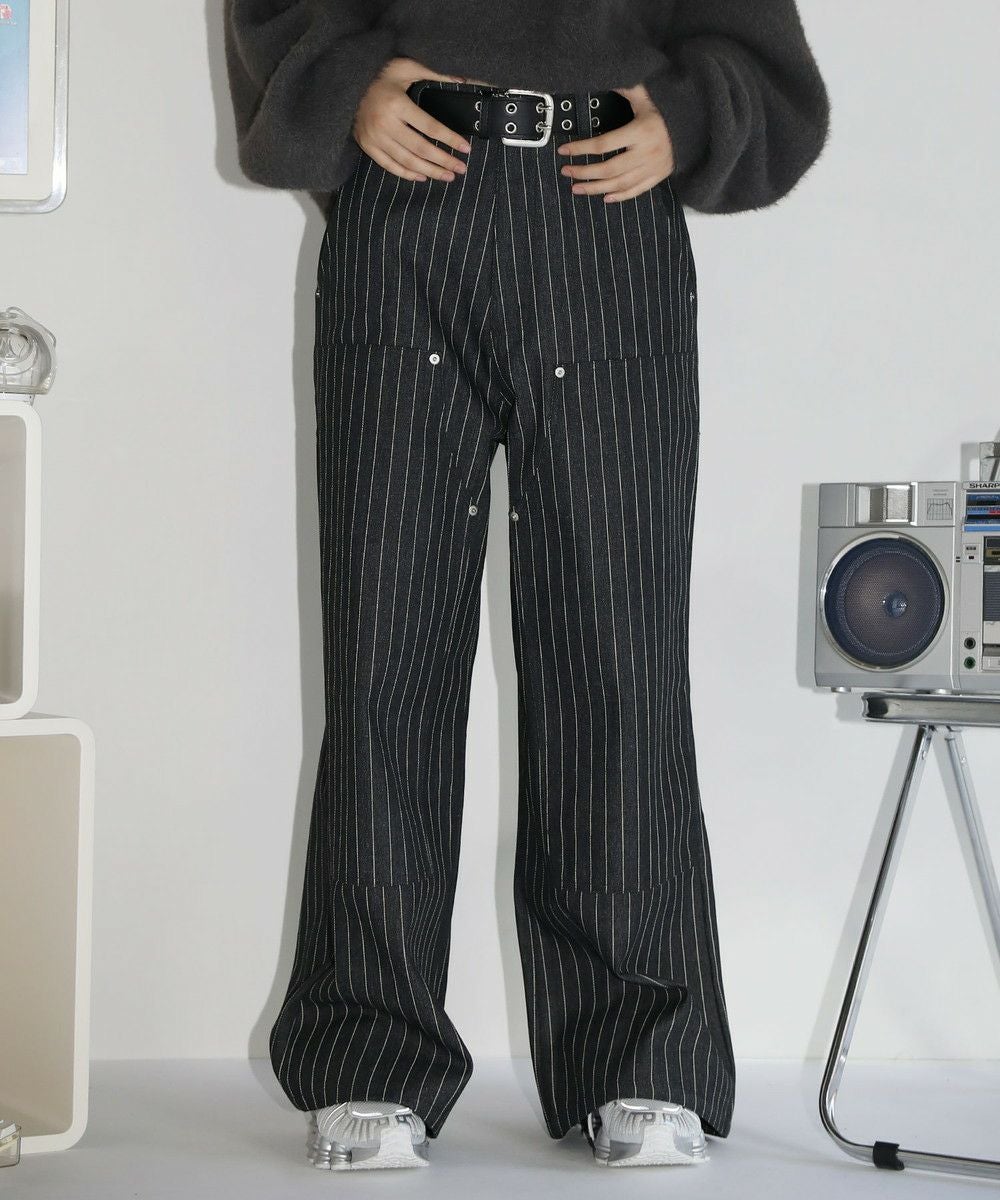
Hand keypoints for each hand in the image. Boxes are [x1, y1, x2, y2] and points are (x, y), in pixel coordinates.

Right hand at [353, 58, 472, 181]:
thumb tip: (463, 79)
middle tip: (461, 169)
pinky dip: (407, 174)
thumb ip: (433, 73)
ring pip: (407, 162)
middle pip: (421, 149)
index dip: (450, 139)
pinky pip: (390, 166)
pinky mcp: (367, 146)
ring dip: (430, 172)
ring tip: (448, 176)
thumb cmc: (381, 74)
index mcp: (397, 104)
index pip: (430, 127)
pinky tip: (423, 177)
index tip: (466, 148)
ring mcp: (375, 138)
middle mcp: (385, 124)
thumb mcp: (406, 67)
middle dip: (444, 161)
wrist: (347, 83)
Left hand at [556, 83, 675, 202]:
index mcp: (640, 132)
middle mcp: (646, 153)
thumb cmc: (667, 108)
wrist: (696, 124)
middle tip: (566, 172)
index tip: (564, 150)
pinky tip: (604, 197)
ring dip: (595, 189)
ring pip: (619, 184)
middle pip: (608, 169)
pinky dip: (620, 196)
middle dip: (585, 172)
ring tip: (577, 188)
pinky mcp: (658, 177)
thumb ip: (626, 89)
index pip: (603, 145)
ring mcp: (652, 168)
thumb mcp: (646, 95)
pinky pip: (636, 191)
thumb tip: (603, 75)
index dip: (581, 149)